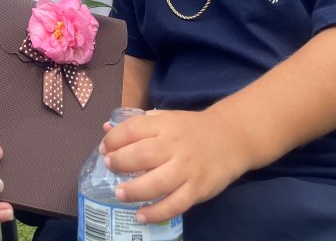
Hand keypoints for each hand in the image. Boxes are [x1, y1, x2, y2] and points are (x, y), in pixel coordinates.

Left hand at [101, 109, 246, 222]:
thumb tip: (106, 130)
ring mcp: (187, 169)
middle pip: (142, 156)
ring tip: (120, 194)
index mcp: (165, 124)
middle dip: (120, 163)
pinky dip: (156, 213)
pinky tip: (141, 216)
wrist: (231, 138)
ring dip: (134, 190)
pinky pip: (175, 204)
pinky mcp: (198, 189)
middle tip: (110, 168)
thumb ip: (137, 125)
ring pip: (157, 183)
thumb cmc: (191, 129)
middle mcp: (175, 145)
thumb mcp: (165, 119)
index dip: (114, 140)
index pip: (133, 129)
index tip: (104, 149)